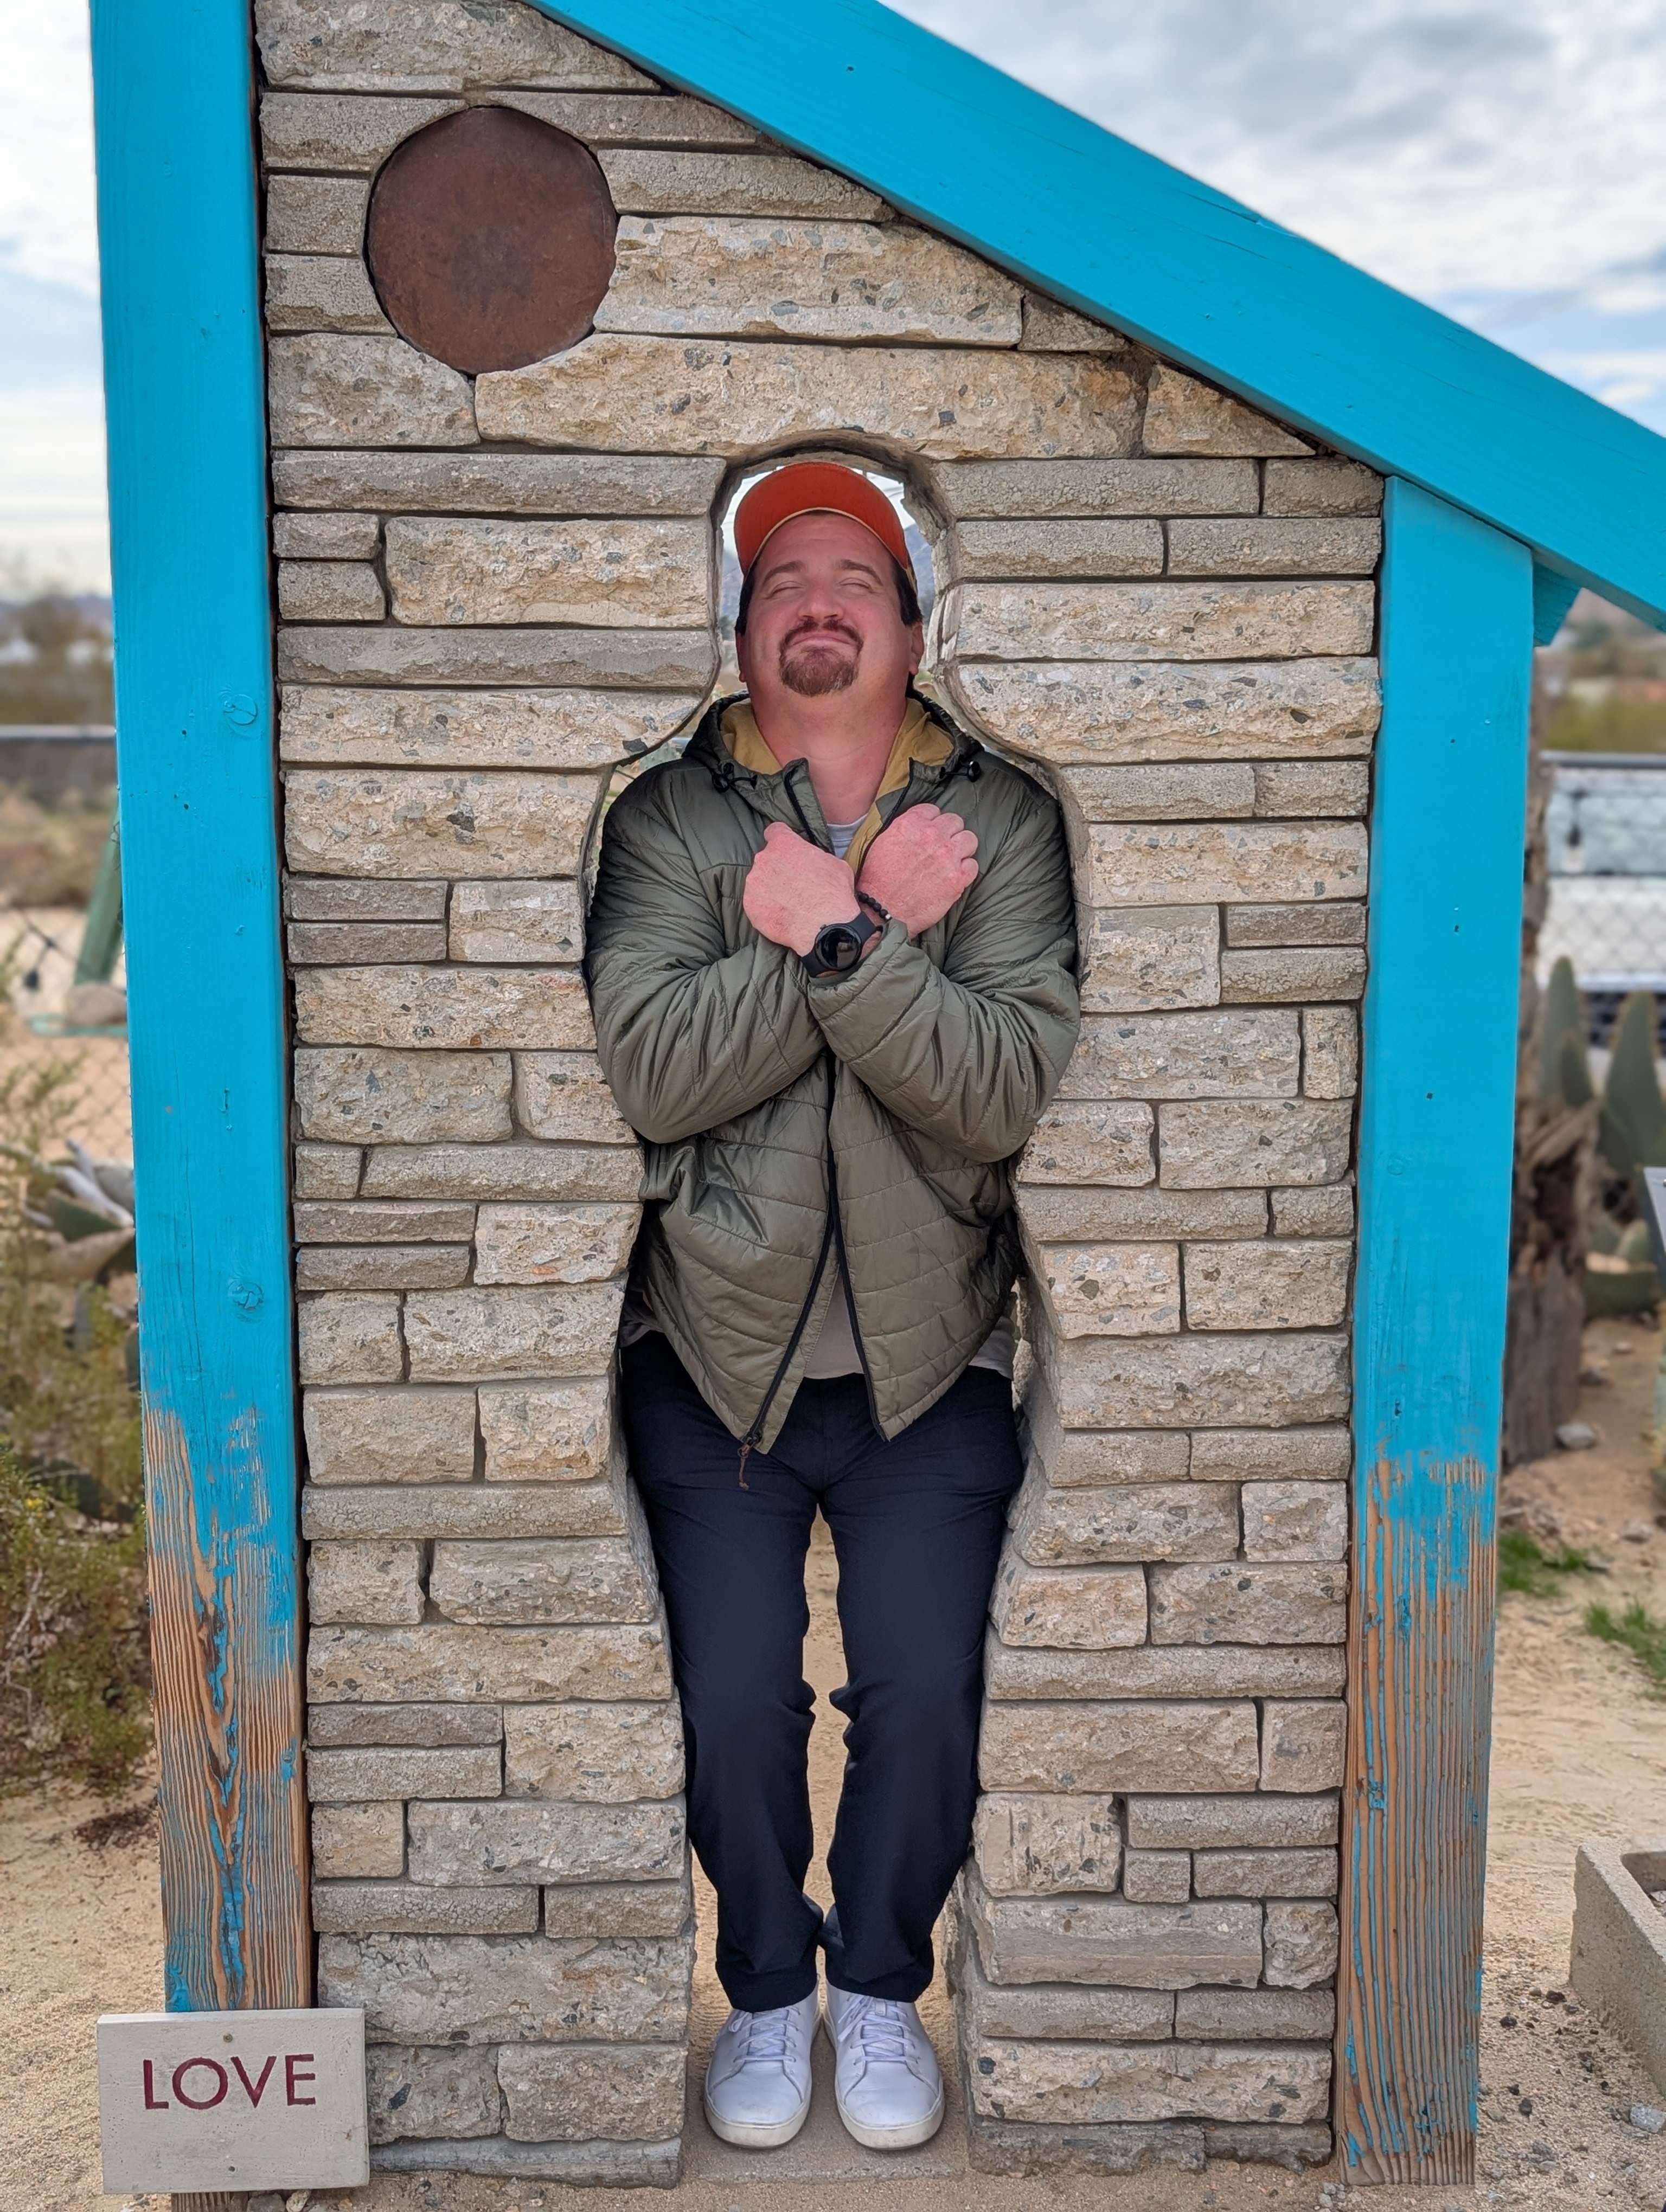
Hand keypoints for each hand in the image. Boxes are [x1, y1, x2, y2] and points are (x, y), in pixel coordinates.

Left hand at [743, 822, 859, 955]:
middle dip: (778, 869)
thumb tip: (811, 859)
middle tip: (793, 884)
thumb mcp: (833, 863)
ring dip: (770, 888)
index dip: (780, 839)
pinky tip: (782, 914)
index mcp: (784, 843)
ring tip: (789, 903)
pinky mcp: (749, 905)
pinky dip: (765, 907)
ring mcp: (754, 883)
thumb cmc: (833, 894)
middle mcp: (764, 859)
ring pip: (760, 881)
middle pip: (767, 859)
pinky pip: (756, 902)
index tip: (784, 849)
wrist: (825, 927)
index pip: (774, 831)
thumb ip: (814, 855)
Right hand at [857, 805, 977, 935]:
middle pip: (955, 821)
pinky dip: (965, 871)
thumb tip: (918, 827)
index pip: (933, 810)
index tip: (930, 833)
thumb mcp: (883, 843)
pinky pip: (973, 865)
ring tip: (953, 860)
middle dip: (950, 833)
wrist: (882, 910)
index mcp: (910, 824)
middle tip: (943, 847)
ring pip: (969, 839)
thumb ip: (904, 829)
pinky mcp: (957, 878)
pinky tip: (955, 877)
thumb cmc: (878, 880)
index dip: (932, 822)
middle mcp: (931, 836)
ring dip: (962, 849)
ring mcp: (946, 856)